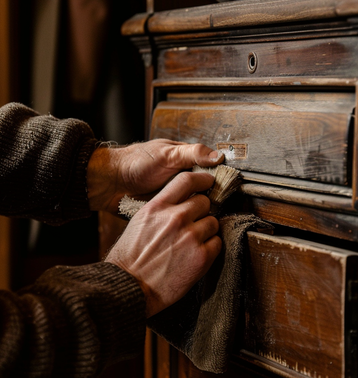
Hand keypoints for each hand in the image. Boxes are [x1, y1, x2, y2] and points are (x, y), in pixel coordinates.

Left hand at [87, 139, 223, 213]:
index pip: (212, 172)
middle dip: (211, 200)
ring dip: (199, 213)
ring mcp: (176, 197)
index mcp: (187, 163)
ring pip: (196, 207)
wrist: (110, 183)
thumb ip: (193, 153)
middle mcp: (184, 181)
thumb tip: (219, 156)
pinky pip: (182, 217)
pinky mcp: (168, 212)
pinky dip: (186, 220)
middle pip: (207, 192)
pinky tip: (190, 224)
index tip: (227, 190)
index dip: (221, 181)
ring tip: (205, 218)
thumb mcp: (167, 154)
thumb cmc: (136, 162)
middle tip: (216, 208)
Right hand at [105, 172, 221, 316]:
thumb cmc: (130, 257)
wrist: (129, 287)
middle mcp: (176, 218)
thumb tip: (182, 201)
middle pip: (204, 202)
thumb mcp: (140, 222)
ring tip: (192, 242)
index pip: (187, 180)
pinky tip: (196, 255)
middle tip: (193, 223)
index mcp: (158, 207)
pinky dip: (210, 248)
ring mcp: (191, 237)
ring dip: (206, 230)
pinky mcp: (202, 256)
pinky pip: (217, 243)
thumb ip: (162, 208)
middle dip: (201, 211)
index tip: (208, 182)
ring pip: (213, 222)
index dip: (202, 179)